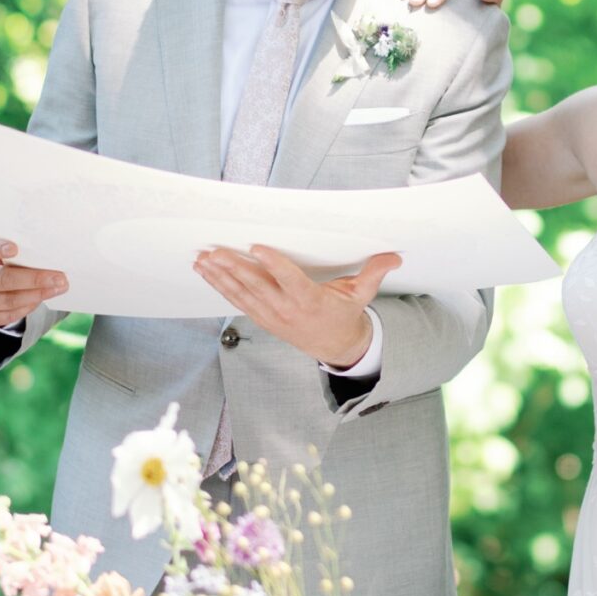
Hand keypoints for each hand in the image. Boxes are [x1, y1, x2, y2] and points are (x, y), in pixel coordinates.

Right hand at [0, 234, 68, 327]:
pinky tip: (42, 298)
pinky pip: (8, 315)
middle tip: (59, 277)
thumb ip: (10, 245)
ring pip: (9, 301)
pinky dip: (28, 306)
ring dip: (38, 294)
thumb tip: (44, 247)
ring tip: (58, 287)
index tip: (16, 248)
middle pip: (2, 280)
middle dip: (34, 278)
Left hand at [192, 243, 400, 366]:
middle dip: (233, 269)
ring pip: (241, 294)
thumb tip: (395, 255)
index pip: (289, 280)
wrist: (336, 348)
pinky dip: (220, 286)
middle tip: (215, 251)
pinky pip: (237, 301)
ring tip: (202, 259)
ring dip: (219, 277)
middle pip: (257, 286)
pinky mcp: (262, 318)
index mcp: (310, 301)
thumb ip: (374, 272)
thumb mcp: (362, 295)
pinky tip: (206, 272)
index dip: (272, 264)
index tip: (256, 247)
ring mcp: (271, 316)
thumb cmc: (345, 315)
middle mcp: (286, 310)